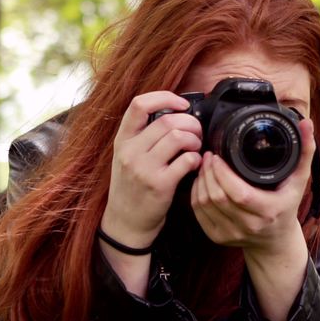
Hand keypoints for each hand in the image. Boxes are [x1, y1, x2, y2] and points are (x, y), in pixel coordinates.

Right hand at [100, 91, 203, 249]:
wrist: (125, 223)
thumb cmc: (131, 187)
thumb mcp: (126, 157)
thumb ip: (143, 136)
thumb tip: (175, 113)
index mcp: (122, 140)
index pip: (139, 104)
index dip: (165, 97)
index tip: (181, 104)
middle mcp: (130, 151)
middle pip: (168, 120)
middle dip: (190, 122)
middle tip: (196, 132)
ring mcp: (144, 168)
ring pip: (179, 137)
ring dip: (195, 140)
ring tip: (195, 147)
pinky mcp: (159, 185)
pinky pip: (186, 160)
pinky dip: (196, 159)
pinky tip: (194, 164)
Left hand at [191, 119, 315, 320]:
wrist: (275, 242)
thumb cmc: (287, 206)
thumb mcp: (299, 181)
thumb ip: (304, 152)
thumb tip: (306, 124)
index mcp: (268, 211)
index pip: (238, 192)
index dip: (222, 173)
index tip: (217, 156)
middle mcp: (249, 225)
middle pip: (217, 197)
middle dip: (208, 172)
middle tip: (208, 156)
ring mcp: (231, 234)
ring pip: (204, 204)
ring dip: (200, 181)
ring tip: (204, 166)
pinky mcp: (217, 237)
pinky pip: (199, 213)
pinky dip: (196, 194)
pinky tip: (200, 182)